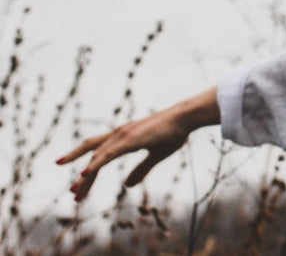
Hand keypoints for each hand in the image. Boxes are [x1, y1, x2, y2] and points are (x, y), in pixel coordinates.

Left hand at [56, 87, 218, 201]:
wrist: (186, 118)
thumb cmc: (174, 133)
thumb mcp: (156, 156)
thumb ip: (141, 170)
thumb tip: (127, 185)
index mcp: (124, 138)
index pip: (99, 153)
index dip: (88, 169)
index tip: (78, 186)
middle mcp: (119, 134)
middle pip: (93, 155)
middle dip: (82, 176)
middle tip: (72, 194)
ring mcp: (123, 135)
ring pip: (98, 158)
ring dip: (86, 176)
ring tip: (75, 192)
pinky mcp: (130, 139)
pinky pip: (108, 153)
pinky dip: (95, 164)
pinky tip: (84, 173)